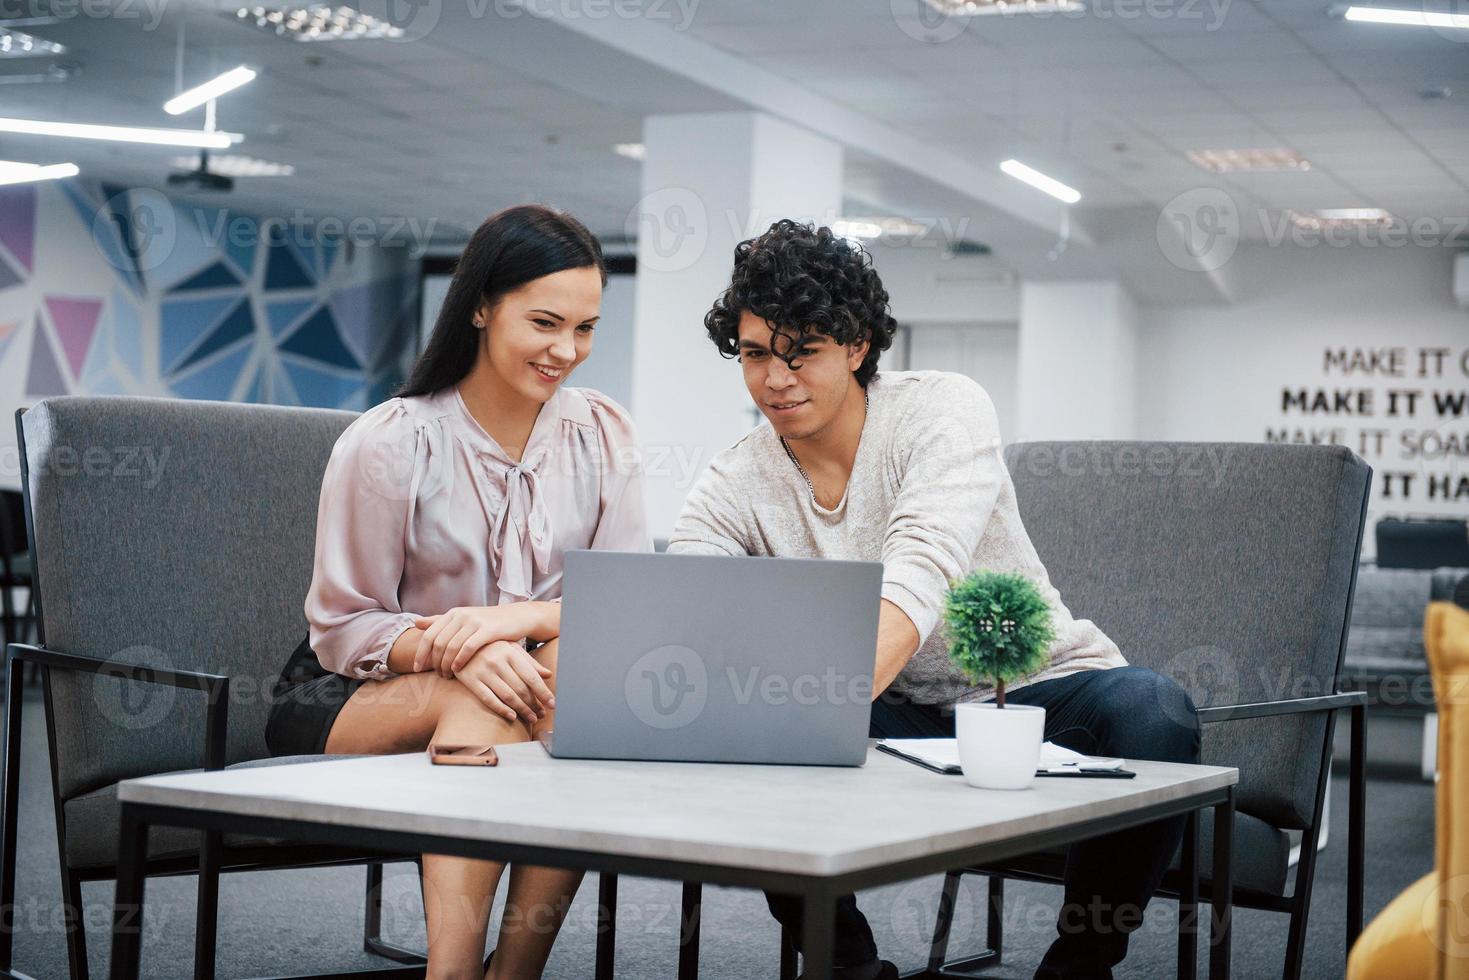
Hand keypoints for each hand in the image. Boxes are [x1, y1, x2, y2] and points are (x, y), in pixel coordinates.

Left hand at [413, 606, 527, 675]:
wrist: (517, 617)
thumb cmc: (488, 623)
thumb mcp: (464, 619)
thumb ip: (440, 621)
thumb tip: (416, 624)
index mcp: (453, 613)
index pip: (429, 635)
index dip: (420, 653)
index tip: (417, 669)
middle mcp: (461, 615)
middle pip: (438, 642)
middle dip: (434, 662)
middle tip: (436, 675)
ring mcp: (475, 621)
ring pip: (451, 646)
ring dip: (446, 664)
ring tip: (446, 676)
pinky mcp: (488, 629)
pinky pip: (468, 647)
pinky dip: (459, 660)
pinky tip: (457, 670)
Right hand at [453, 640, 555, 725]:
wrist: (459, 642)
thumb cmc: (491, 646)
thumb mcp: (510, 648)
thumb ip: (529, 662)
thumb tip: (548, 675)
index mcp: (510, 652)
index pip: (531, 676)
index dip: (543, 692)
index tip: (552, 704)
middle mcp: (497, 661)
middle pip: (520, 688)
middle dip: (533, 704)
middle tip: (541, 714)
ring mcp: (483, 670)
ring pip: (507, 695)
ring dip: (521, 710)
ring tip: (531, 718)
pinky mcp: (470, 679)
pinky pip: (488, 698)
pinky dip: (501, 709)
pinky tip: (512, 717)